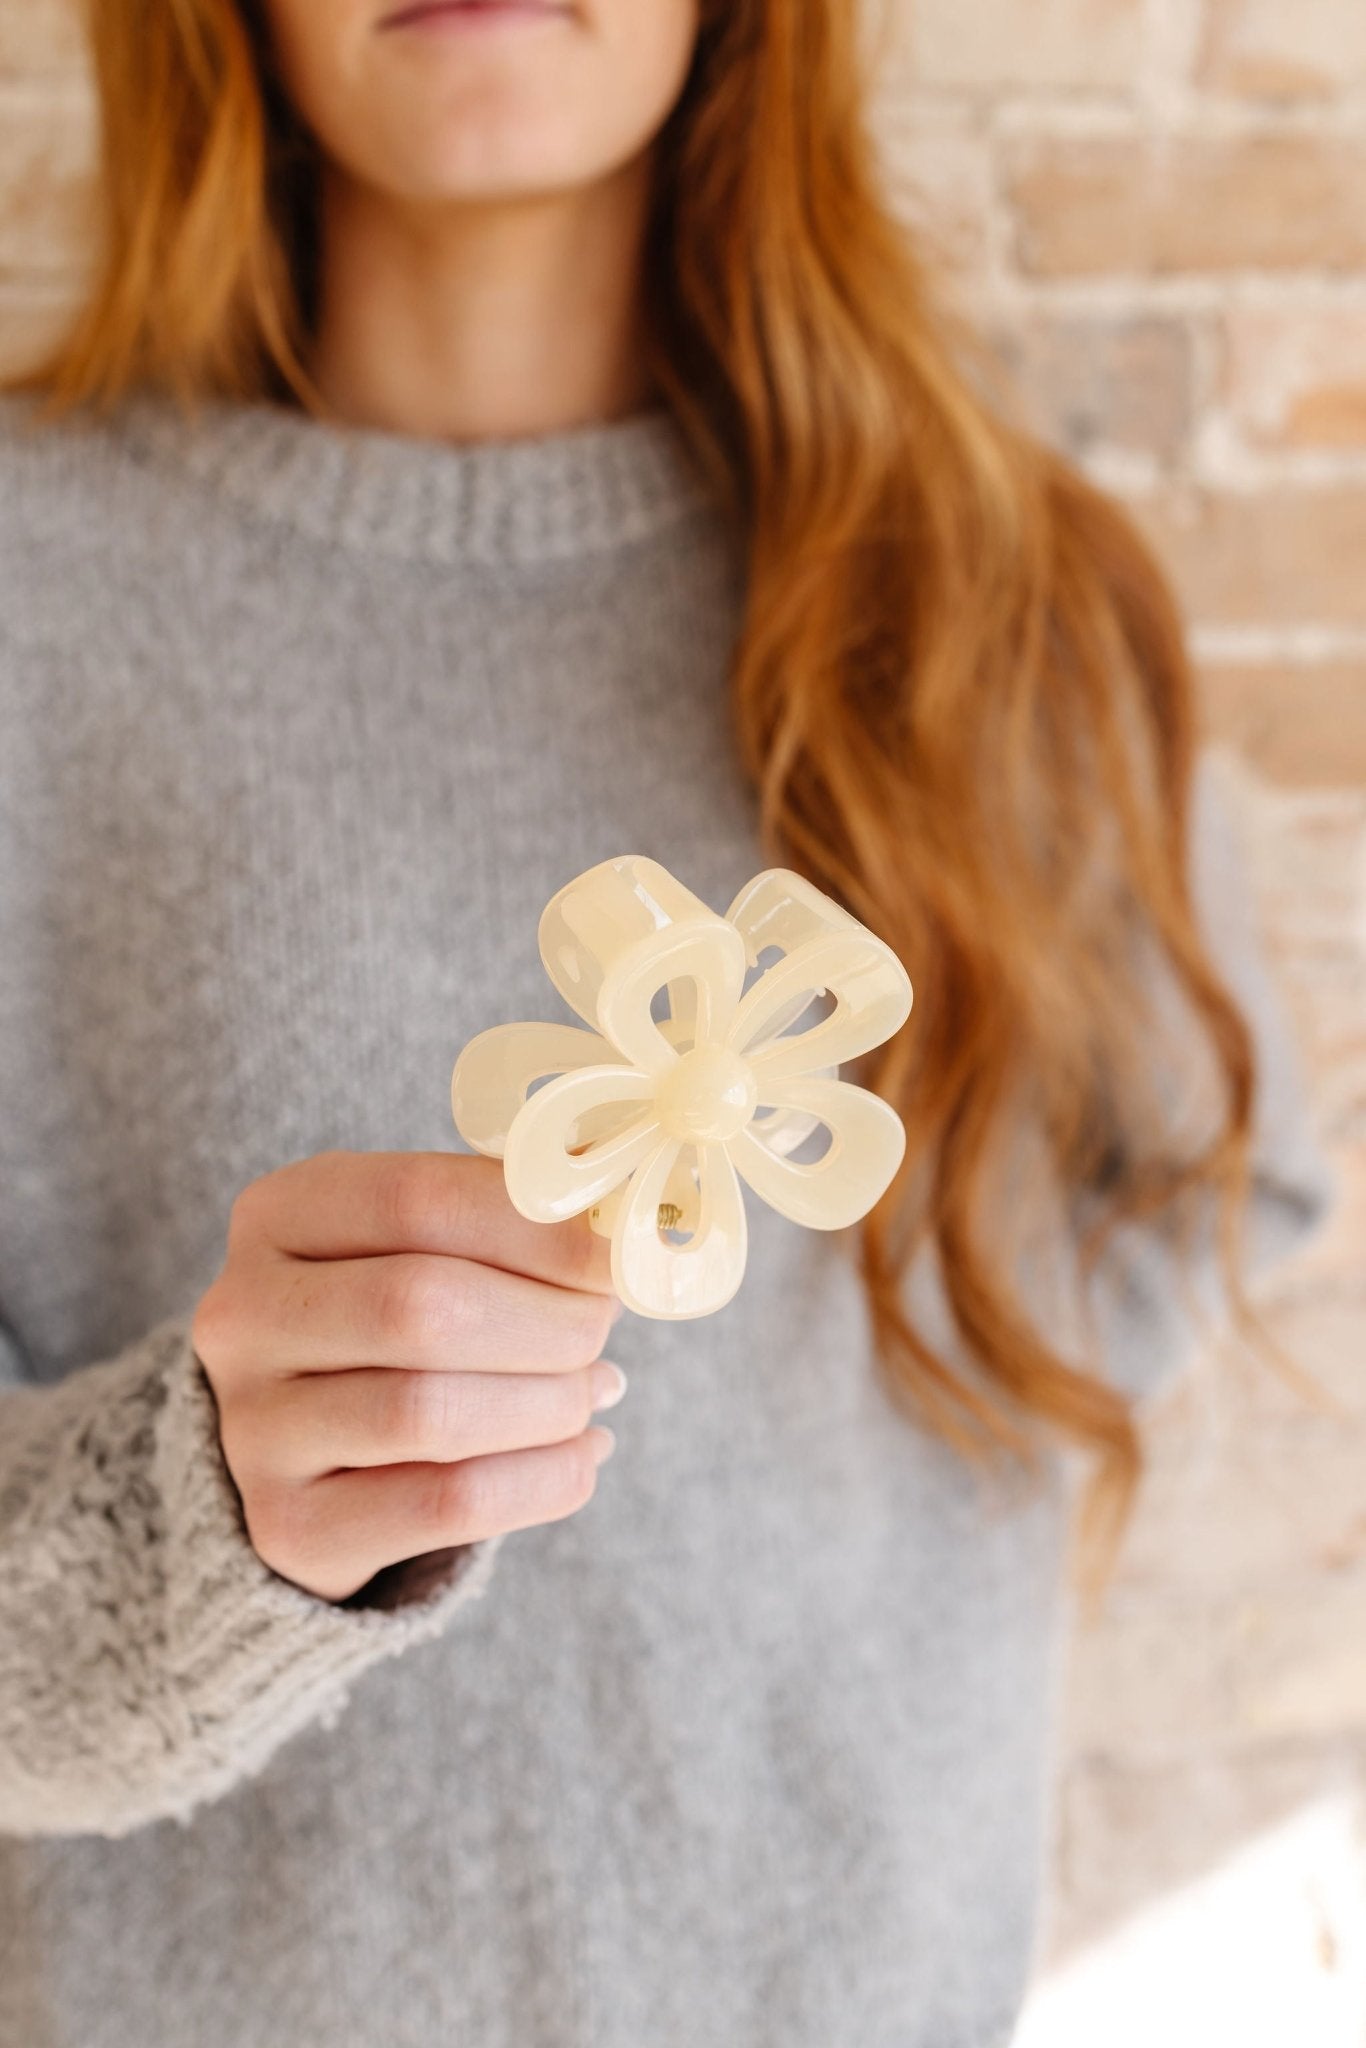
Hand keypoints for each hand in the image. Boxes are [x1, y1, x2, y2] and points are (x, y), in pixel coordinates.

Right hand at [191, 1149, 624, 1602]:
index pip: (415, 1200)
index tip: (619, 1252)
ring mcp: (254, 1429)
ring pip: (430, 1413)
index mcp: (278, 1213)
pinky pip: (444, 1505)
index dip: (536, 1227)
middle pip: (421, 1307)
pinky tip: (583, 1454)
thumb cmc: (395, 1320)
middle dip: (547, 1320)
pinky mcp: (290, 1526)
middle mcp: (242, 1316)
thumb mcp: (428, 1241)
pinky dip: (541, 1479)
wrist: (311, 1453)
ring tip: (592, 1390)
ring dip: (547, 1402)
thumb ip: (514, 1214)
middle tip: (603, 1328)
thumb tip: (627, 1209)